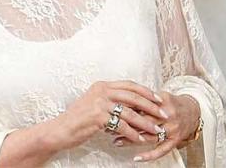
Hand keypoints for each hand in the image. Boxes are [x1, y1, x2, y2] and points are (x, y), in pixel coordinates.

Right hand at [50, 81, 167, 151]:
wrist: (61, 129)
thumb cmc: (79, 119)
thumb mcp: (94, 104)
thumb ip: (111, 102)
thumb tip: (133, 106)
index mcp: (101, 85)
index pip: (129, 85)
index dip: (146, 91)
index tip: (159, 99)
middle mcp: (101, 91)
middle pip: (133, 96)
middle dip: (151, 106)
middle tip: (164, 114)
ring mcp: (99, 103)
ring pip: (130, 112)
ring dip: (146, 123)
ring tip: (156, 131)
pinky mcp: (98, 116)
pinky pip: (122, 126)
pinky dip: (133, 134)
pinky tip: (139, 139)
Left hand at [118, 92, 200, 162]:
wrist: (193, 111)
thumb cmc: (171, 103)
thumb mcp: (158, 96)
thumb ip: (142, 98)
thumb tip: (120, 101)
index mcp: (162, 102)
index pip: (140, 106)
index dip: (124, 110)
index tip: (111, 113)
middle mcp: (168, 116)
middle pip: (143, 122)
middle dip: (125, 125)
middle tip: (109, 127)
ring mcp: (173, 129)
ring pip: (149, 137)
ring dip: (131, 140)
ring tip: (117, 141)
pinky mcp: (176, 141)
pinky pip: (162, 150)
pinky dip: (149, 155)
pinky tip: (137, 158)